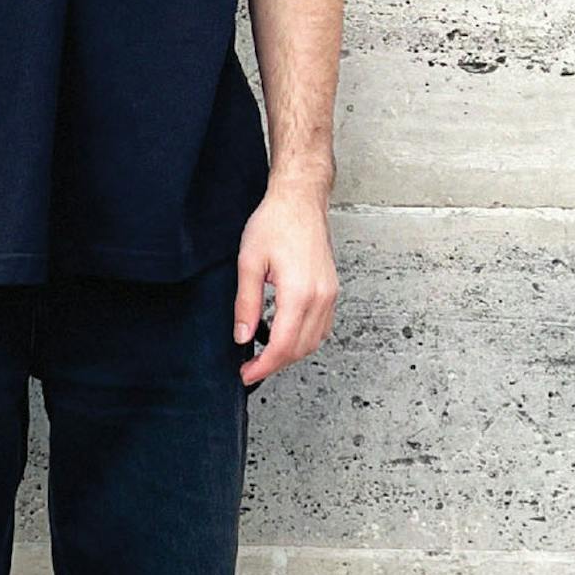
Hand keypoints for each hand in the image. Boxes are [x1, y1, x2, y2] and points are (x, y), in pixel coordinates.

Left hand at [234, 185, 337, 387]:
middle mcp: (320, 297)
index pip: (282, 345)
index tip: (247, 374)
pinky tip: (286, 334)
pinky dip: (305, 338)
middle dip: (275, 364)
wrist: (300, 200)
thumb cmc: (275, 222)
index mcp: (299, 293)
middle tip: (251, 367)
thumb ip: (246, 302)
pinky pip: (322, 326)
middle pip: (300, 349)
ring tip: (265, 353)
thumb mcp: (249, 262)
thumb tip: (242, 336)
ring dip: (291, 353)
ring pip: (314, 341)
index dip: (263, 366)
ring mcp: (330, 294)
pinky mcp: (332, 289)